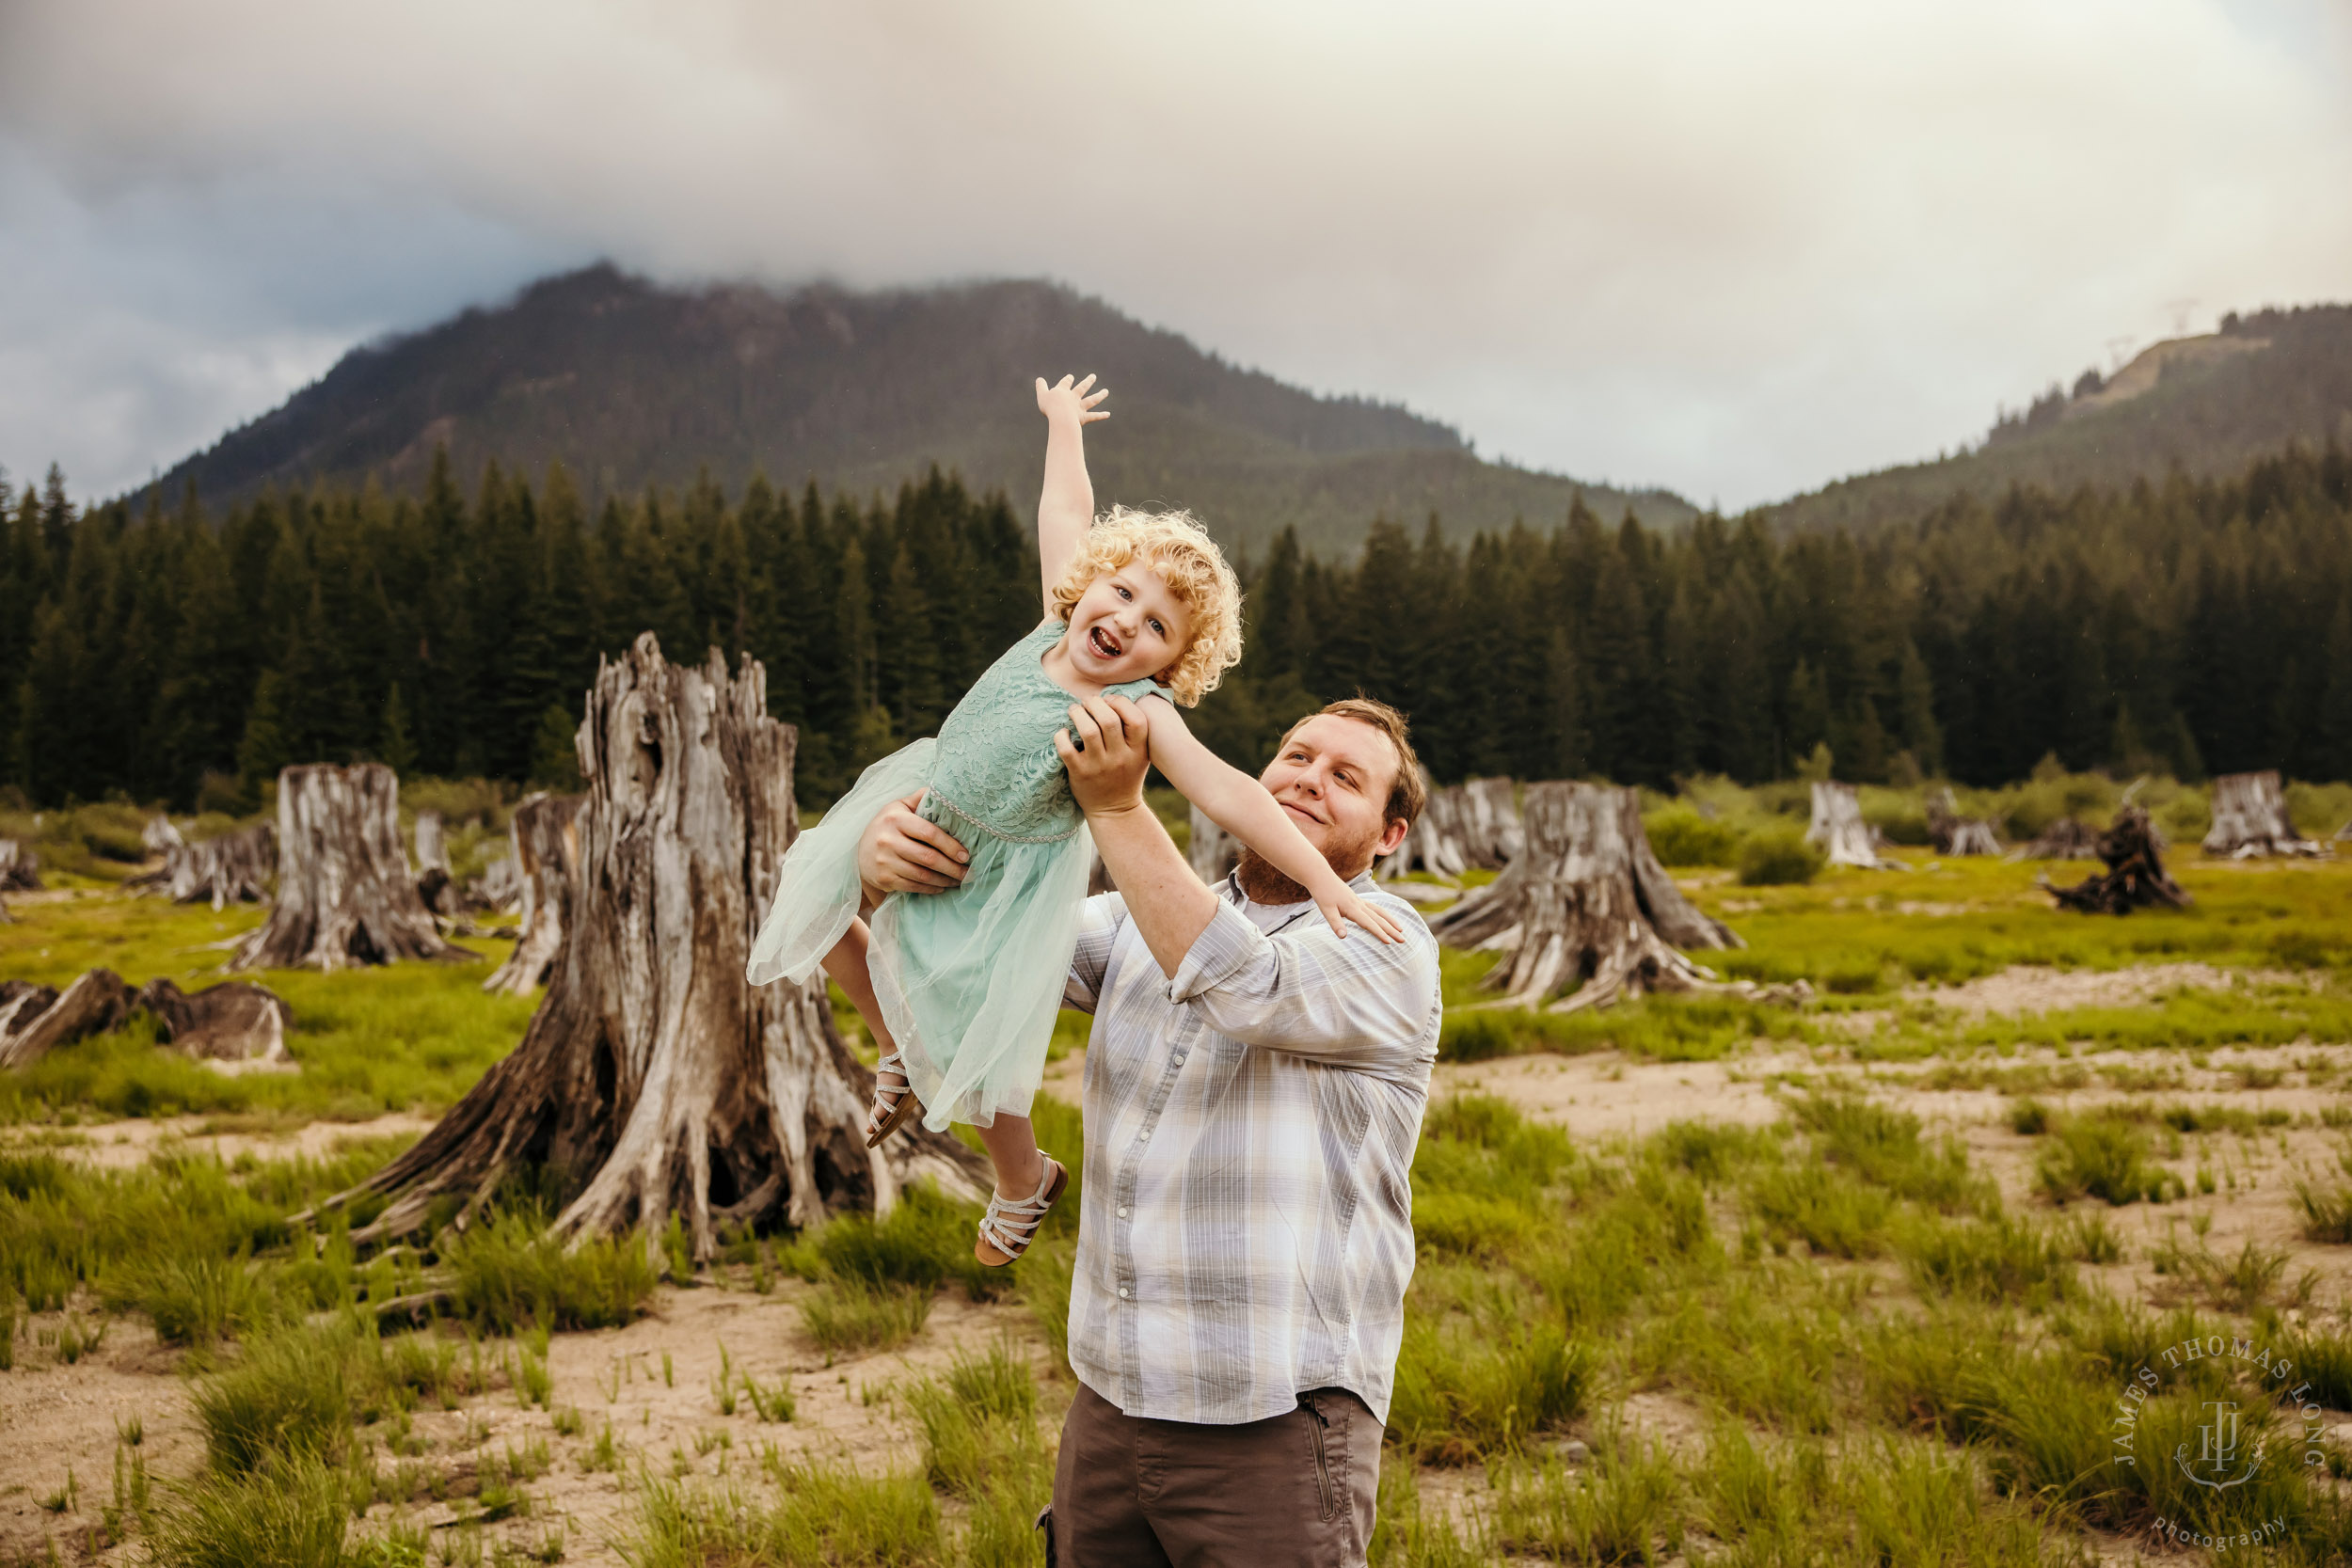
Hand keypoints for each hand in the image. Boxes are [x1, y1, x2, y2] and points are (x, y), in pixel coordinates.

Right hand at [854, 790, 968, 902]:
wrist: (860, 853)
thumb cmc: (887, 826)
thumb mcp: (899, 807)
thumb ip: (920, 798)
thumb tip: (943, 791)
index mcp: (895, 819)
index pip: (928, 832)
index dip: (950, 845)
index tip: (965, 854)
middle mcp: (888, 840)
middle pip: (928, 857)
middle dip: (952, 867)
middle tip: (969, 872)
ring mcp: (885, 861)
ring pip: (922, 875)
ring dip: (945, 880)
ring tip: (959, 880)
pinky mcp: (884, 879)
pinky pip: (913, 886)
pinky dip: (931, 888)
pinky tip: (942, 886)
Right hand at [1036, 372, 1108, 426]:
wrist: (1061, 418)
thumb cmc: (1050, 407)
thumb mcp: (1042, 396)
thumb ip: (1041, 387)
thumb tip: (1039, 379)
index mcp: (1063, 391)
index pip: (1066, 383)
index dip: (1068, 380)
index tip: (1071, 377)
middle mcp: (1074, 397)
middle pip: (1082, 387)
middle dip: (1088, 382)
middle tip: (1093, 377)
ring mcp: (1080, 407)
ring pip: (1092, 399)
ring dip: (1100, 395)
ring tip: (1106, 392)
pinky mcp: (1083, 417)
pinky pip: (1093, 416)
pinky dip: (1100, 415)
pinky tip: (1108, 414)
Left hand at [1055, 694, 1150, 815]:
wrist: (1115, 810)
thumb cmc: (1125, 774)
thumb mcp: (1139, 754)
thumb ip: (1132, 730)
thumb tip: (1110, 696)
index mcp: (1138, 750)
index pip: (1136, 718)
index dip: (1121, 703)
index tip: (1108, 701)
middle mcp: (1120, 758)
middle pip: (1109, 720)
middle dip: (1094, 704)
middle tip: (1087, 703)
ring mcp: (1099, 766)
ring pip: (1088, 731)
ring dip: (1077, 714)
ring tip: (1074, 711)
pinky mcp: (1080, 774)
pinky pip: (1066, 749)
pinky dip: (1061, 736)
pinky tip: (1063, 733)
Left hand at [1316, 882, 1406, 944]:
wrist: (1321, 876)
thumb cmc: (1322, 894)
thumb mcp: (1326, 910)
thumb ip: (1335, 924)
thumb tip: (1343, 937)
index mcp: (1352, 908)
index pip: (1369, 923)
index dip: (1379, 933)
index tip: (1389, 942)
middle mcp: (1359, 904)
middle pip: (1379, 919)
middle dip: (1392, 930)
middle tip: (1403, 940)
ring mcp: (1360, 901)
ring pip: (1379, 912)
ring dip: (1391, 921)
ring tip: (1401, 929)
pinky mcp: (1357, 899)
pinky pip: (1374, 907)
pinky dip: (1383, 913)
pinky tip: (1386, 918)